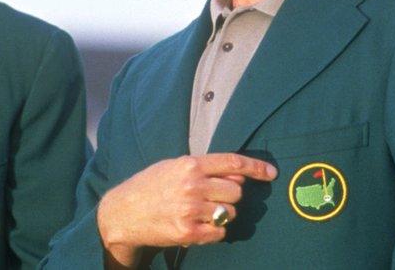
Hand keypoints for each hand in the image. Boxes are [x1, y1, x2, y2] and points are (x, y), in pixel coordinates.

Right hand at [97, 153, 276, 267]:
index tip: (271, 172)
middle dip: (230, 195)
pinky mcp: (188, 232)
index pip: (233, 162)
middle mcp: (192, 185)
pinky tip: (198, 225)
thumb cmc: (150, 186)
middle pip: (237, 191)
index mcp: (190, 164)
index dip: (257, 167)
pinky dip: (214, 231)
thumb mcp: (174, 166)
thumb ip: (205, 168)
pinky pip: (220, 233)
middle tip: (213, 197)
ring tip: (201, 212)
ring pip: (229, 213)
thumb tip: (238, 175)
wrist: (122, 213)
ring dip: (221, 214)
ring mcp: (191, 210)